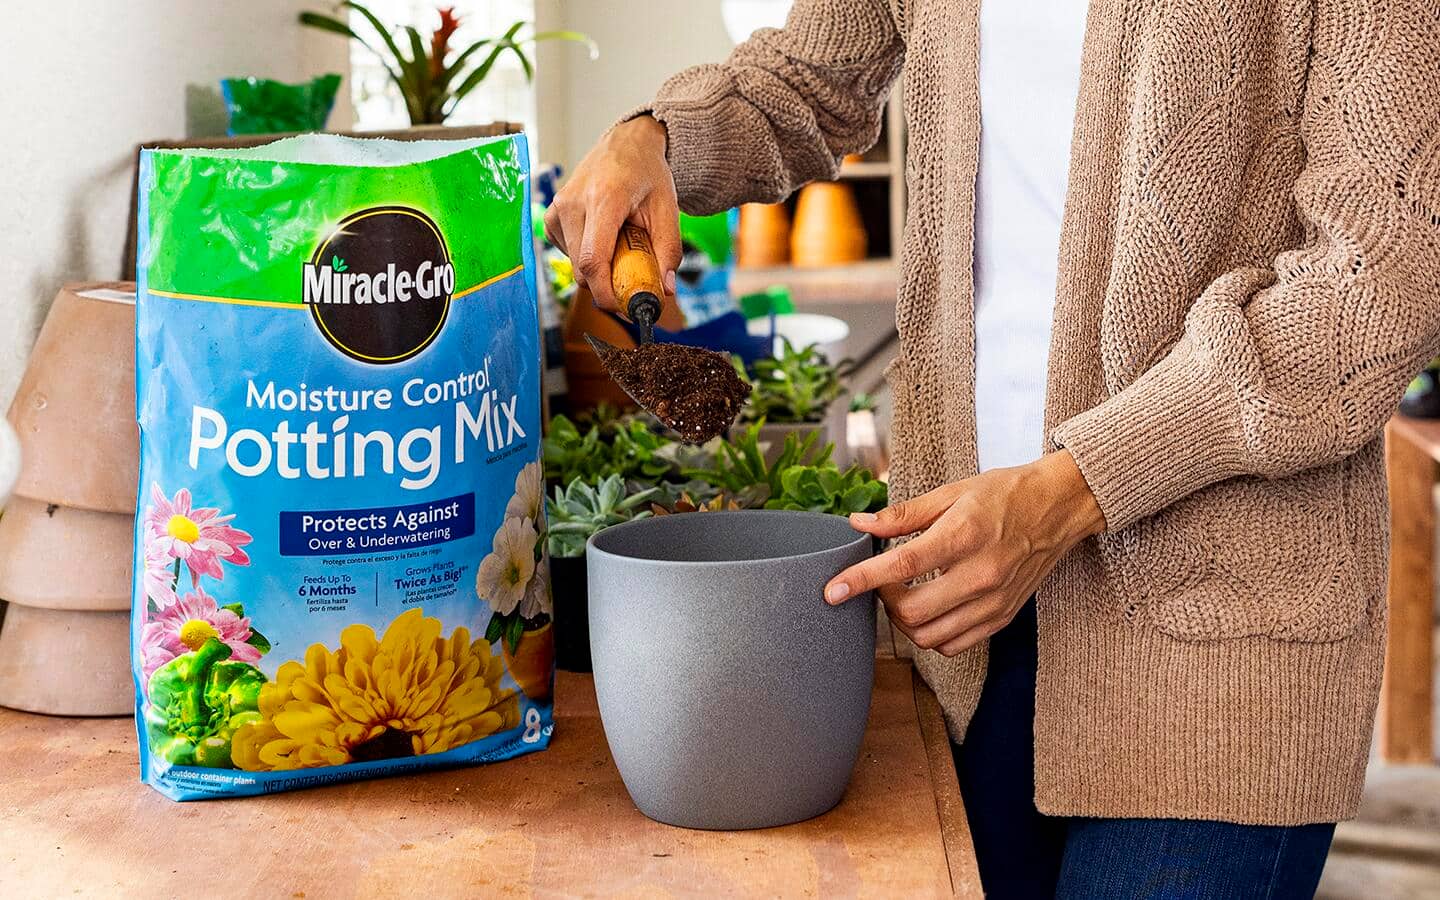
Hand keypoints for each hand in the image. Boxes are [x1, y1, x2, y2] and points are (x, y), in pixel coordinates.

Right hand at [543, 115, 681, 311]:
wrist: (626, 145)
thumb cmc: (647, 175)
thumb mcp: (668, 210)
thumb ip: (669, 252)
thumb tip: (666, 291)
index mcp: (604, 198)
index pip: (593, 260)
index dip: (605, 292)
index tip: (624, 306)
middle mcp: (573, 202)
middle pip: (583, 268)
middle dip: (608, 284)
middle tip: (633, 278)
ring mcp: (557, 208)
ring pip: (574, 264)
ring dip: (598, 268)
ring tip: (620, 244)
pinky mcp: (550, 216)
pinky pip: (567, 254)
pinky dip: (586, 256)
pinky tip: (602, 236)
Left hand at [825, 450, 1104, 655]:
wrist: (1060, 507)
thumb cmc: (1004, 494)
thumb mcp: (951, 493)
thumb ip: (902, 515)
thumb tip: (858, 524)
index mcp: (964, 535)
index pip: (901, 566)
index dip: (861, 580)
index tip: (832, 591)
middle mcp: (981, 574)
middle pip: (912, 613)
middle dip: (883, 601)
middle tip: (882, 581)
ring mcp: (994, 601)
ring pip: (930, 637)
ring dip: (904, 622)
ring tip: (903, 595)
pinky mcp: (1003, 617)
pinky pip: (954, 644)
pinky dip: (931, 635)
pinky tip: (929, 610)